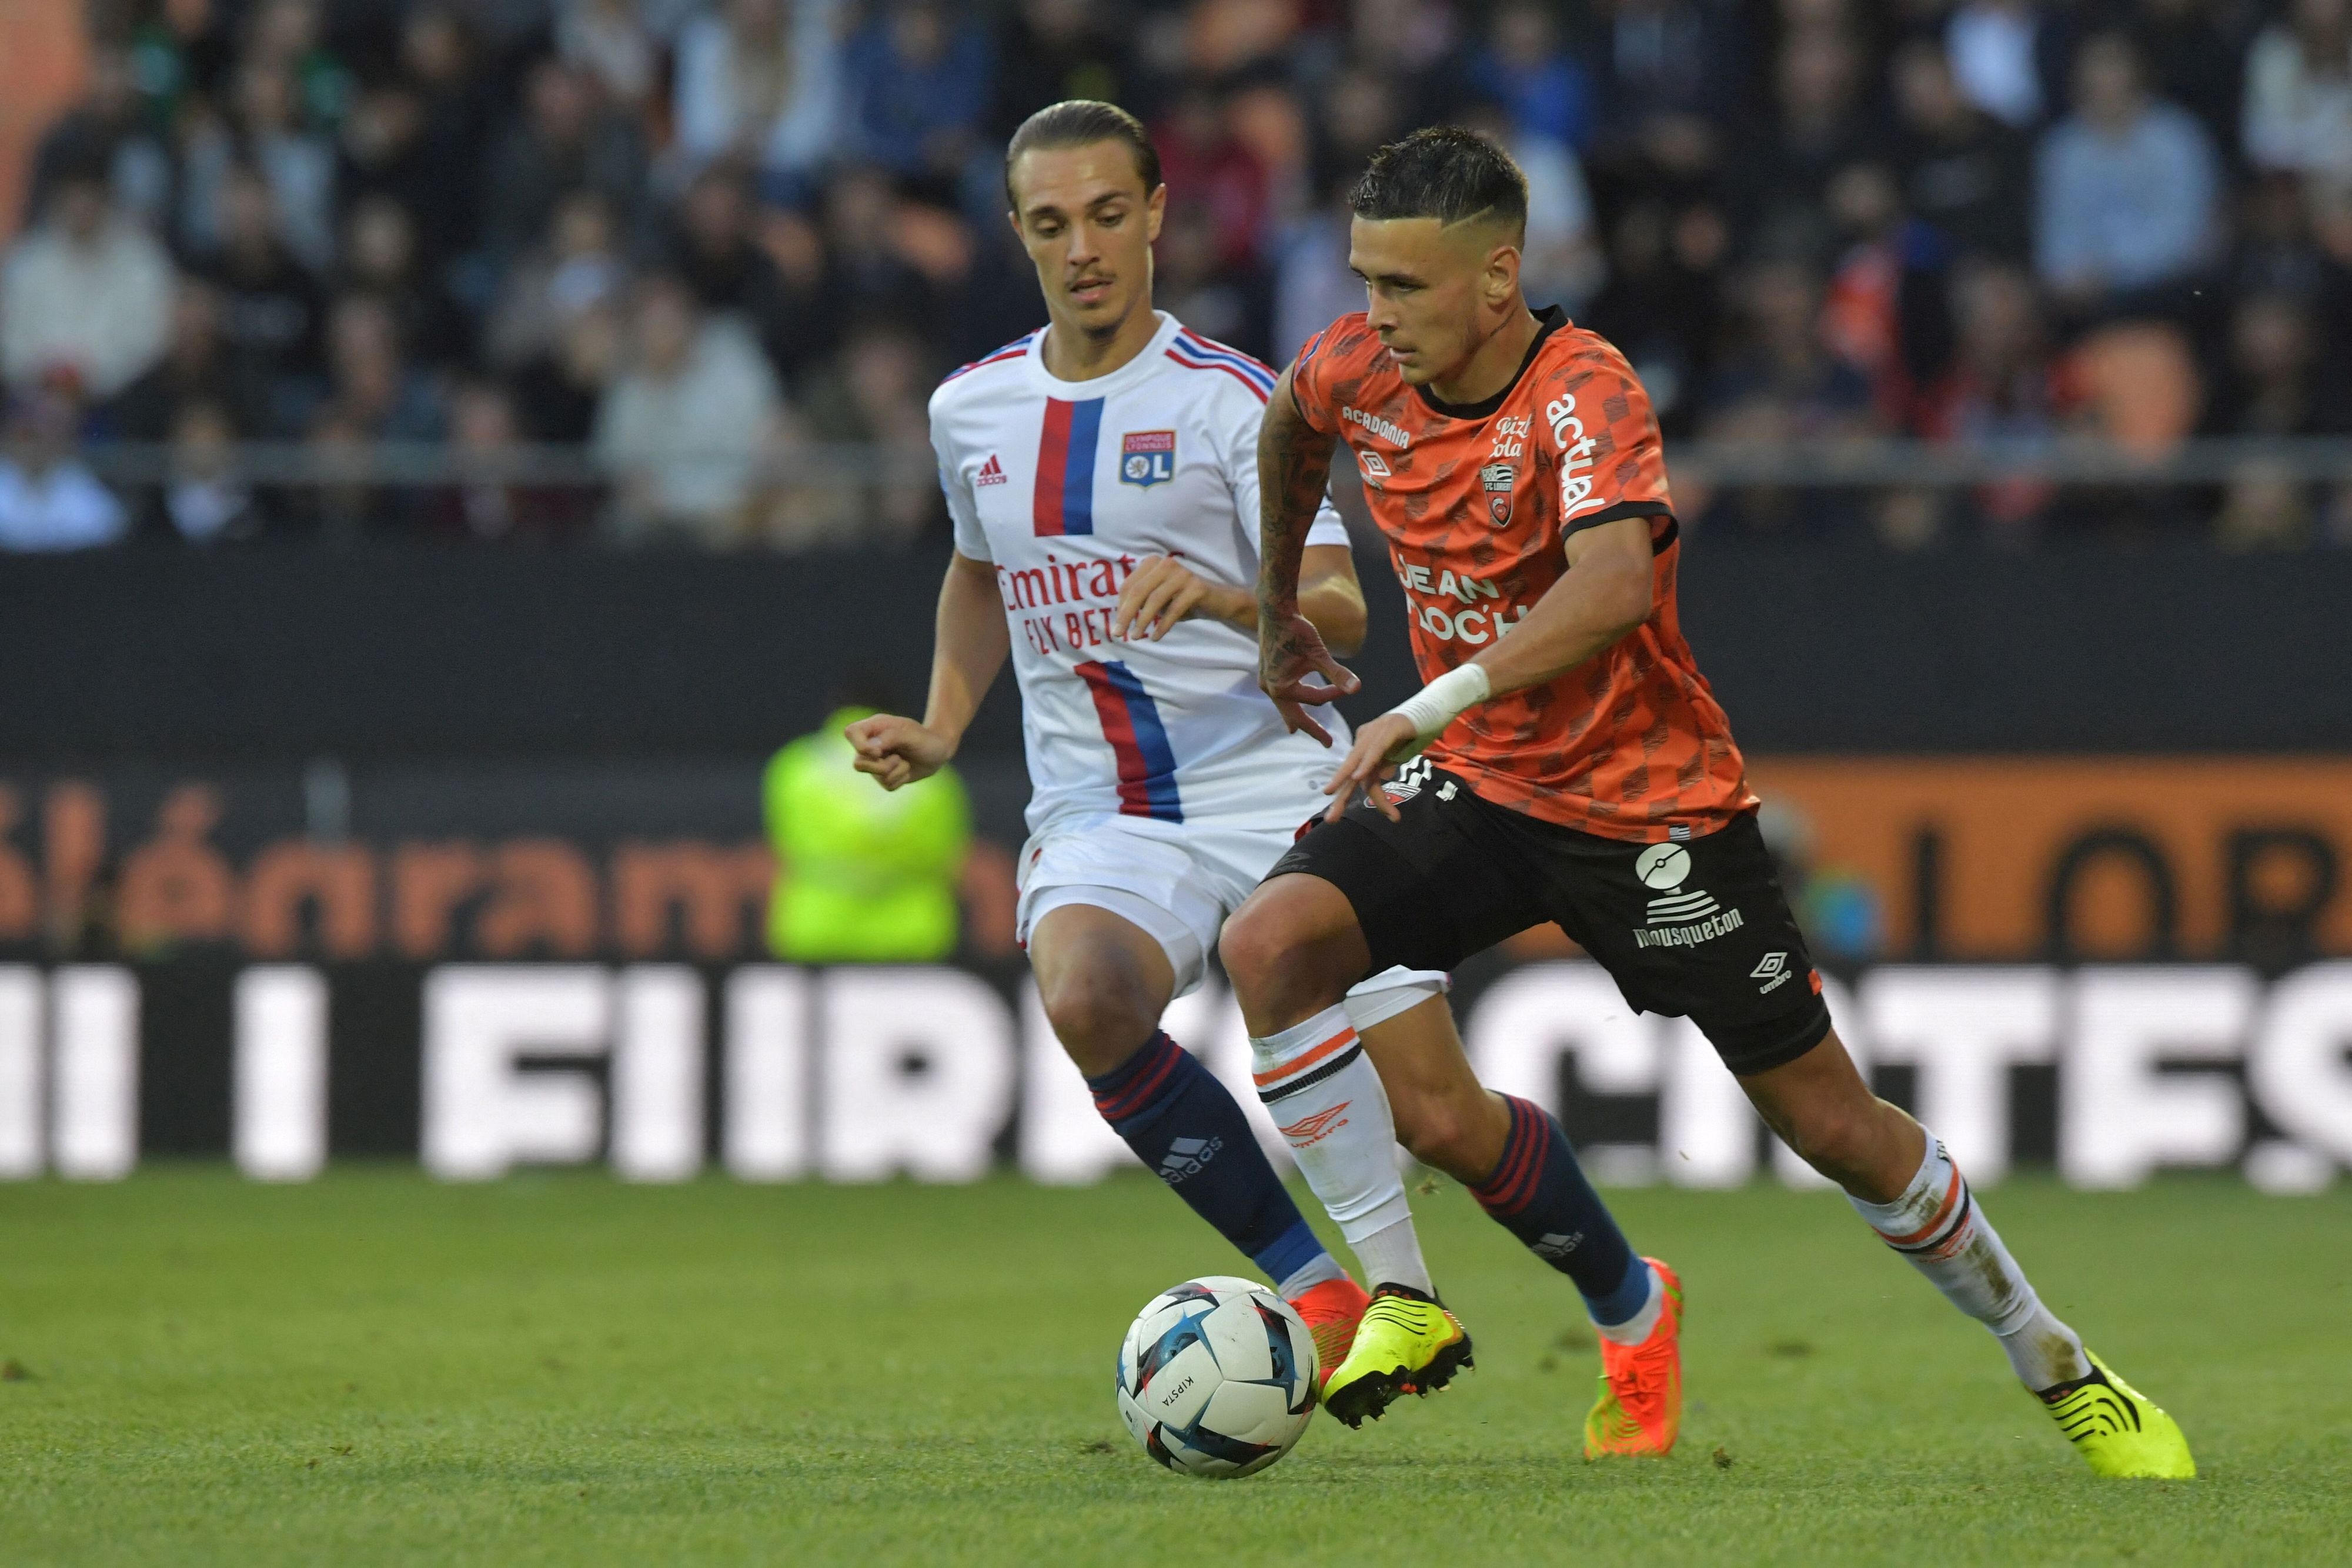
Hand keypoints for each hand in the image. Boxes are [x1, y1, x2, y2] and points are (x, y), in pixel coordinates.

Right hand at [845, 713, 953, 790]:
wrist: (939, 750)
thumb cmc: (925, 738)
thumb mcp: (911, 734)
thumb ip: (891, 738)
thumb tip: (872, 748)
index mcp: (874, 728)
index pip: (851, 733)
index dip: (860, 746)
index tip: (879, 751)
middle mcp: (872, 745)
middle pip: (858, 763)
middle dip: (880, 766)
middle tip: (898, 759)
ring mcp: (877, 761)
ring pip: (874, 776)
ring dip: (895, 771)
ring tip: (905, 762)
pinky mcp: (885, 775)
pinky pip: (886, 785)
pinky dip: (900, 779)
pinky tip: (907, 769)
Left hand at [1111, 555, 1245, 640]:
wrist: (1218, 601)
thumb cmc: (1183, 599)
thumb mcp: (1158, 597)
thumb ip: (1141, 601)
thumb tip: (1120, 618)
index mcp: (1153, 563)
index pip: (1129, 585)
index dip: (1121, 606)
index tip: (1118, 625)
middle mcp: (1166, 564)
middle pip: (1139, 591)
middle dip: (1126, 614)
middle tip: (1118, 634)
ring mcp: (1182, 574)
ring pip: (1155, 600)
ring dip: (1143, 621)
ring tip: (1136, 637)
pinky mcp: (1196, 588)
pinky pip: (1174, 609)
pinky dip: (1162, 626)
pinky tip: (1155, 637)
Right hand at [1258, 610, 1361, 746]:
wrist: (1274, 610)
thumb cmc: (1297, 630)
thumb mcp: (1319, 654)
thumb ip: (1337, 674)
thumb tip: (1358, 689)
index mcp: (1282, 688)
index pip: (1314, 700)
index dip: (1334, 695)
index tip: (1349, 688)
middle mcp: (1269, 689)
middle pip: (1293, 716)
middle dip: (1311, 729)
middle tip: (1328, 744)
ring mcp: (1265, 681)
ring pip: (1283, 706)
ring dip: (1293, 716)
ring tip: (1295, 730)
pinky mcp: (1265, 672)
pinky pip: (1278, 695)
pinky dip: (1286, 703)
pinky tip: (1287, 703)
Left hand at [1318, 712, 1419, 822]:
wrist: (1432, 710)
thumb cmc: (1413, 734)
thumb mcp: (1397, 758)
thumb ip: (1384, 769)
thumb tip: (1377, 788)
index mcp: (1365, 747)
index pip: (1355, 776)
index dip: (1350, 797)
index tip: (1346, 817)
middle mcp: (1365, 739)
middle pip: (1349, 770)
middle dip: (1339, 795)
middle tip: (1330, 819)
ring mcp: (1376, 731)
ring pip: (1357, 759)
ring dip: (1345, 780)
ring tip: (1333, 795)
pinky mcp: (1390, 727)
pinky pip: (1375, 748)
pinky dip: (1367, 763)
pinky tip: (1358, 776)